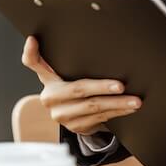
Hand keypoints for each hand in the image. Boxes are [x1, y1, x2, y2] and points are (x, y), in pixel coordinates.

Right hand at [21, 36, 141, 136]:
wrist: (76, 117)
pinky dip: (119, 111)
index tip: (33, 39)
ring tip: (135, 100)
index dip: (31, 52)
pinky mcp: (75, 126)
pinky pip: (101, 117)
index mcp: (48, 79)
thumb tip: (102, 43)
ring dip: (118, 103)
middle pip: (77, 89)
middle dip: (102, 87)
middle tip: (121, 85)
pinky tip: (130, 107)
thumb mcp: (70, 75)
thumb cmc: (77, 88)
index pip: (33, 63)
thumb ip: (74, 63)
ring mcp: (62, 114)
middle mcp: (50, 97)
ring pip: (93, 107)